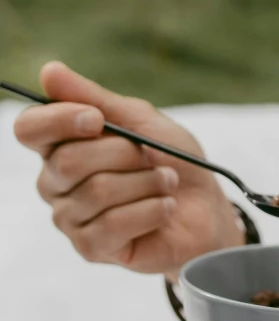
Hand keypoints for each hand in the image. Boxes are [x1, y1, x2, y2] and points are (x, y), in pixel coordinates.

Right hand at [14, 62, 243, 279]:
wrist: (205, 208)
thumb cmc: (172, 161)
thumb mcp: (141, 120)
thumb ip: (95, 98)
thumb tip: (49, 72)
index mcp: (61, 145)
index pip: (30, 129)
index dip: (59, 121)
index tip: (97, 119)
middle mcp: (56, 182)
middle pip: (69, 161)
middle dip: (124, 155)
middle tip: (154, 159)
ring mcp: (70, 218)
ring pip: (97, 192)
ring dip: (146, 183)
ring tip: (167, 183)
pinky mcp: (91, 248)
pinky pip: (114, 224)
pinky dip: (151, 210)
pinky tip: (165, 208)